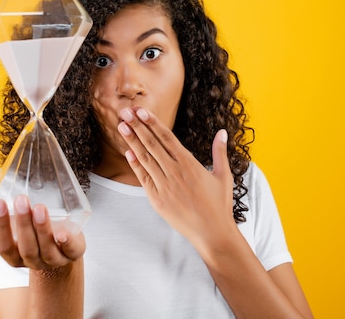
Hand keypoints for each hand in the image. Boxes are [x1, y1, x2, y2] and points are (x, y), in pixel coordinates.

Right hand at [0, 196, 85, 269]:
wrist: (60, 250)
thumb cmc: (30, 237)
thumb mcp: (10, 232)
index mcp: (15, 256)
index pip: (4, 246)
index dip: (0, 227)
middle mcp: (34, 261)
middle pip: (26, 247)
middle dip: (23, 224)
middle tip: (21, 200)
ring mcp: (54, 259)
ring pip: (47, 248)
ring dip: (42, 228)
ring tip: (38, 207)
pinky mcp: (73, 253)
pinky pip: (71, 250)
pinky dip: (67, 242)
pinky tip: (63, 232)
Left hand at [117, 107, 236, 247]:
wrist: (212, 233)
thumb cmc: (219, 205)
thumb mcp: (223, 176)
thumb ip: (220, 152)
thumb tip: (222, 132)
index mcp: (190, 164)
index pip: (167, 138)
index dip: (153, 123)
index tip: (141, 111)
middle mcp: (175, 172)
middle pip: (152, 144)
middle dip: (137, 127)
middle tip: (125, 112)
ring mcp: (165, 186)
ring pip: (145, 159)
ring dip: (132, 141)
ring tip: (122, 126)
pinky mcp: (157, 200)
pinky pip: (143, 178)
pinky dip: (135, 164)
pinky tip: (128, 152)